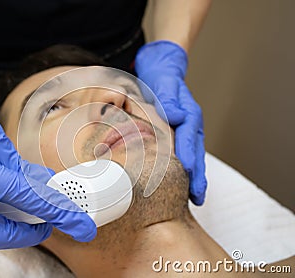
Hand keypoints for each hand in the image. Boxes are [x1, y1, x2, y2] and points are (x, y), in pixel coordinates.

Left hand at [135, 40, 206, 204]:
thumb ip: (168, 99)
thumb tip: (175, 115)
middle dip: (198, 175)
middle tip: (197, 196)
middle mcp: (191, 125)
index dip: (189, 154)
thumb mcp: (163, 83)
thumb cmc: (161, 78)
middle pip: (197, 153)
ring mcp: (187, 132)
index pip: (189, 137)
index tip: (187, 170)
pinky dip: (188, 171)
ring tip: (195, 198)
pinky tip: (185, 184)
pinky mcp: (180, 136)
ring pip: (194, 157)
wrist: (162, 71)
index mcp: (189, 113)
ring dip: (195, 178)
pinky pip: (186, 155)